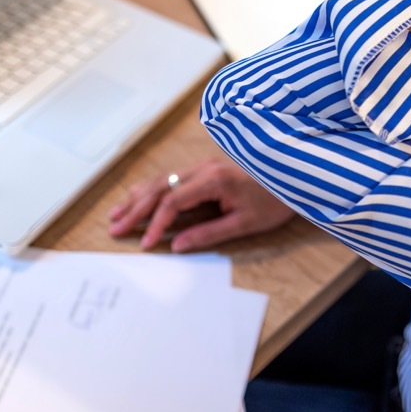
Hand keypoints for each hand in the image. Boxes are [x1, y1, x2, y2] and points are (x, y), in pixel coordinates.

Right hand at [108, 157, 294, 251]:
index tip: (144, 243)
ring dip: (139, 197)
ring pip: (164, 180)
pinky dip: (153, 188)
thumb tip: (176, 246)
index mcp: (214, 179)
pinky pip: (174, 176)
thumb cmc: (274, 199)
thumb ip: (208, 233)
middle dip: (136, 208)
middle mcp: (205, 168)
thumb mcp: (244, 223)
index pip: (173, 201)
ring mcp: (206, 165)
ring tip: (117, 214)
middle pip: (161, 187)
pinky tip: (138, 194)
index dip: (155, 223)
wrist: (295, 174)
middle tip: (115, 228)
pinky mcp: (209, 167)